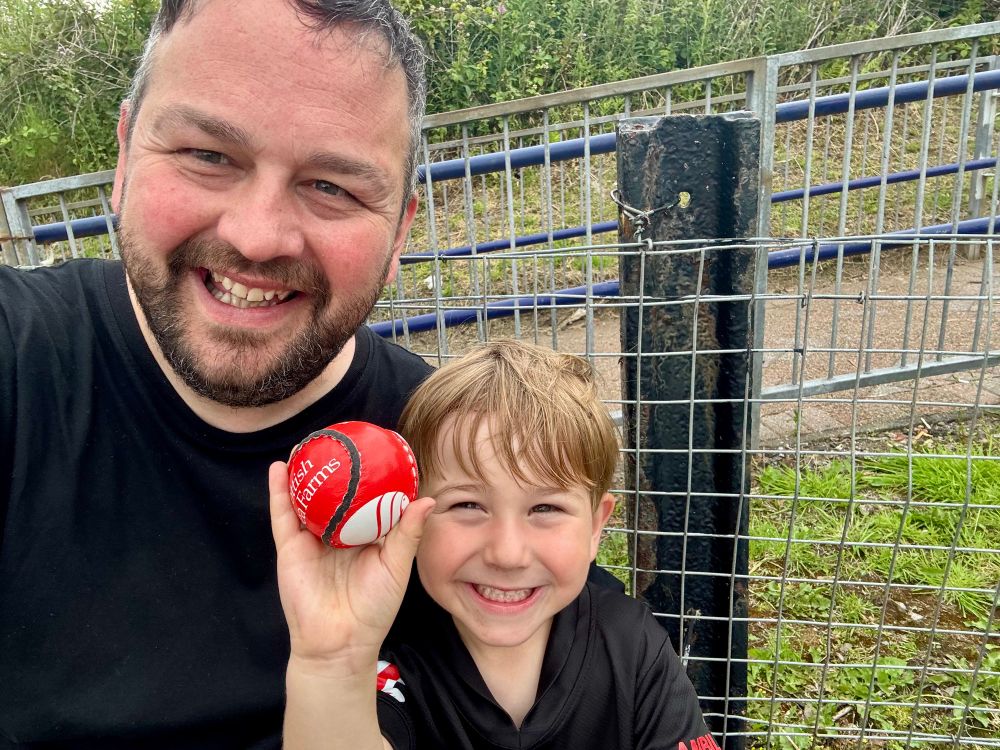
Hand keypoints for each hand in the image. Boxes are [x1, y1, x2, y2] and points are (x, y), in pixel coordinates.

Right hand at [268, 461, 434, 675]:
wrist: (339, 643)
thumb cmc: (374, 608)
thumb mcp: (396, 566)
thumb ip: (407, 533)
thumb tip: (427, 500)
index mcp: (365, 535)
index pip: (369, 498)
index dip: (372, 475)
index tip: (378, 448)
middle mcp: (338, 533)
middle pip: (336, 493)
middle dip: (337, 467)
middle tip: (341, 437)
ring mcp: (312, 539)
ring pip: (308, 499)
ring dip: (306, 472)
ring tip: (309, 443)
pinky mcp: (291, 548)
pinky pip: (283, 515)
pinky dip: (279, 491)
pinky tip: (279, 468)